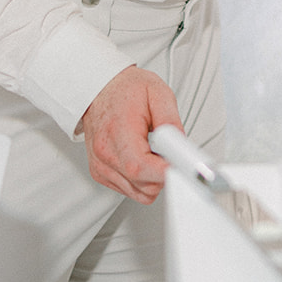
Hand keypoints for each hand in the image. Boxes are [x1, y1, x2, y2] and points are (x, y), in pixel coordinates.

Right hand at [81, 64, 182, 202]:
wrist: (100, 88)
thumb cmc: (126, 89)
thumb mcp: (158, 93)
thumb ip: (171, 122)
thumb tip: (181, 146)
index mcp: (118, 133)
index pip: (141, 168)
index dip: (166, 171)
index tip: (181, 167)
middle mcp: (106, 154)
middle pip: (145, 186)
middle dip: (164, 172)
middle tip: (167, 150)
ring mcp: (101, 166)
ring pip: (140, 194)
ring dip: (154, 177)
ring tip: (152, 150)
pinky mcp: (100, 173)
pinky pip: (130, 190)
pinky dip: (141, 179)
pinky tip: (141, 156)